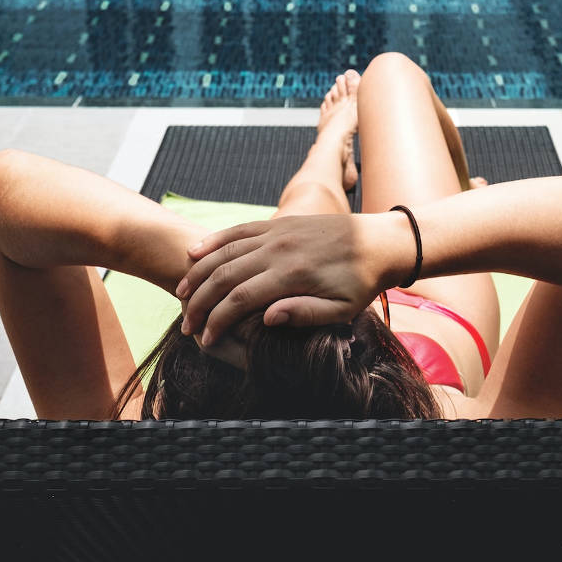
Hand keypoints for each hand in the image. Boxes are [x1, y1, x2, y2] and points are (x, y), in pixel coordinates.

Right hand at [174, 213, 385, 345]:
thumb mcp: (342, 310)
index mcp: (292, 275)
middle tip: (185, 324)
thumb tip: (267, 319)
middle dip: (199, 301)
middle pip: (224, 275)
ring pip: (225, 250)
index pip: (240, 299)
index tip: (204, 339)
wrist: (381, 241)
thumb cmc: (362, 283)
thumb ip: (304, 314)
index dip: (216, 321)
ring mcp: (277, 232)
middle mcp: (279, 250)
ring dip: (198, 272)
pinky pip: (239, 229)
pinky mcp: (279, 222)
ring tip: (180, 294)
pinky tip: (194, 252)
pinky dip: (214, 240)